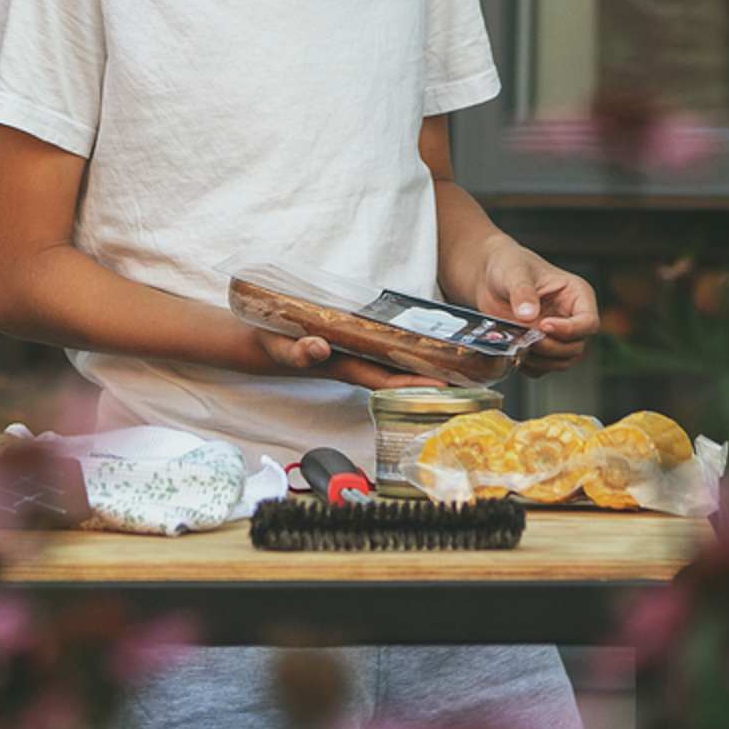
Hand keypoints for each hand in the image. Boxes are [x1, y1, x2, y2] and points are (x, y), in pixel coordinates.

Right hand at [245, 327, 457, 390]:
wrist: (259, 341)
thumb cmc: (270, 344)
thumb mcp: (280, 345)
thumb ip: (297, 351)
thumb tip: (320, 349)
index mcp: (343, 365)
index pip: (386, 379)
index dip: (415, 383)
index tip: (445, 387)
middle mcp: (354, 362)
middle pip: (399, 374)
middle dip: (431, 376)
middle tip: (469, 375)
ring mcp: (354, 354)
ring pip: (394, 363)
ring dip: (422, 363)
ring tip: (458, 360)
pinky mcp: (352, 343)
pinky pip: (385, 349)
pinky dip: (405, 348)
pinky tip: (424, 342)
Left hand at [467, 237, 599, 370]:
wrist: (488, 277)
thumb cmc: (508, 264)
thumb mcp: (515, 272)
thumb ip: (522, 292)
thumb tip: (528, 315)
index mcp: (577, 295)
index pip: (588, 322)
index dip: (570, 329)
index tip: (544, 325)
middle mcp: (571, 317)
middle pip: (576, 347)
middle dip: (552, 347)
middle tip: (527, 339)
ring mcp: (557, 335)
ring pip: (563, 361)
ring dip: (541, 359)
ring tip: (518, 344)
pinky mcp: (542, 348)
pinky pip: (543, 368)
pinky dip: (530, 366)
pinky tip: (514, 352)